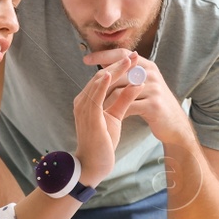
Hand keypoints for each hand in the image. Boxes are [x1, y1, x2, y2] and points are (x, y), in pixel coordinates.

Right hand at [72, 58, 137, 183]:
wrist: (93, 164)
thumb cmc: (103, 141)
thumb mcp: (115, 116)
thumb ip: (123, 100)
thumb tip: (135, 83)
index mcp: (87, 101)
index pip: (102, 78)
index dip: (118, 66)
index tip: (133, 57)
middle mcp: (82, 102)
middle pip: (100, 77)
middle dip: (118, 64)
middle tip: (134, 54)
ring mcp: (84, 109)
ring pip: (98, 84)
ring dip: (114, 70)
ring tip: (128, 60)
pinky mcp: (88, 118)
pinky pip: (94, 98)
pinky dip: (101, 85)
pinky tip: (109, 76)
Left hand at [82, 49, 188, 142]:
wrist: (174, 125)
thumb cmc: (153, 104)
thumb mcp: (144, 86)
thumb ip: (128, 76)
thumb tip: (106, 67)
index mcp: (147, 66)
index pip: (122, 54)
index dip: (103, 55)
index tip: (86, 59)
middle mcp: (151, 74)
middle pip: (119, 72)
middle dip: (99, 79)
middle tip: (83, 85)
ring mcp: (154, 89)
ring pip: (120, 91)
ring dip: (103, 99)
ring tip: (91, 105)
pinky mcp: (154, 105)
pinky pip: (127, 106)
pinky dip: (114, 112)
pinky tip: (105, 117)